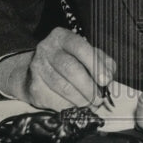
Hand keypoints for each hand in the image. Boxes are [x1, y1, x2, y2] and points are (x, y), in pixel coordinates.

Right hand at [0, 27, 114, 109]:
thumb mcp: (86, 55)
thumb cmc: (68, 61)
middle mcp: (46, 49)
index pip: (79, 47)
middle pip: (70, 68)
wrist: (37, 73)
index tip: (105, 80)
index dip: (94, 64)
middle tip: (100, 98)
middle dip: (89, 86)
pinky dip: (70, 106)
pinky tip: (76, 106)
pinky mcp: (34, 87)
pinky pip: (55, 100)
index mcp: (61, 36)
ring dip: (81, 99)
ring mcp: (37, 68)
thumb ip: (101, 61)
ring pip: (63, 87)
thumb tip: (108, 76)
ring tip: (92, 103)